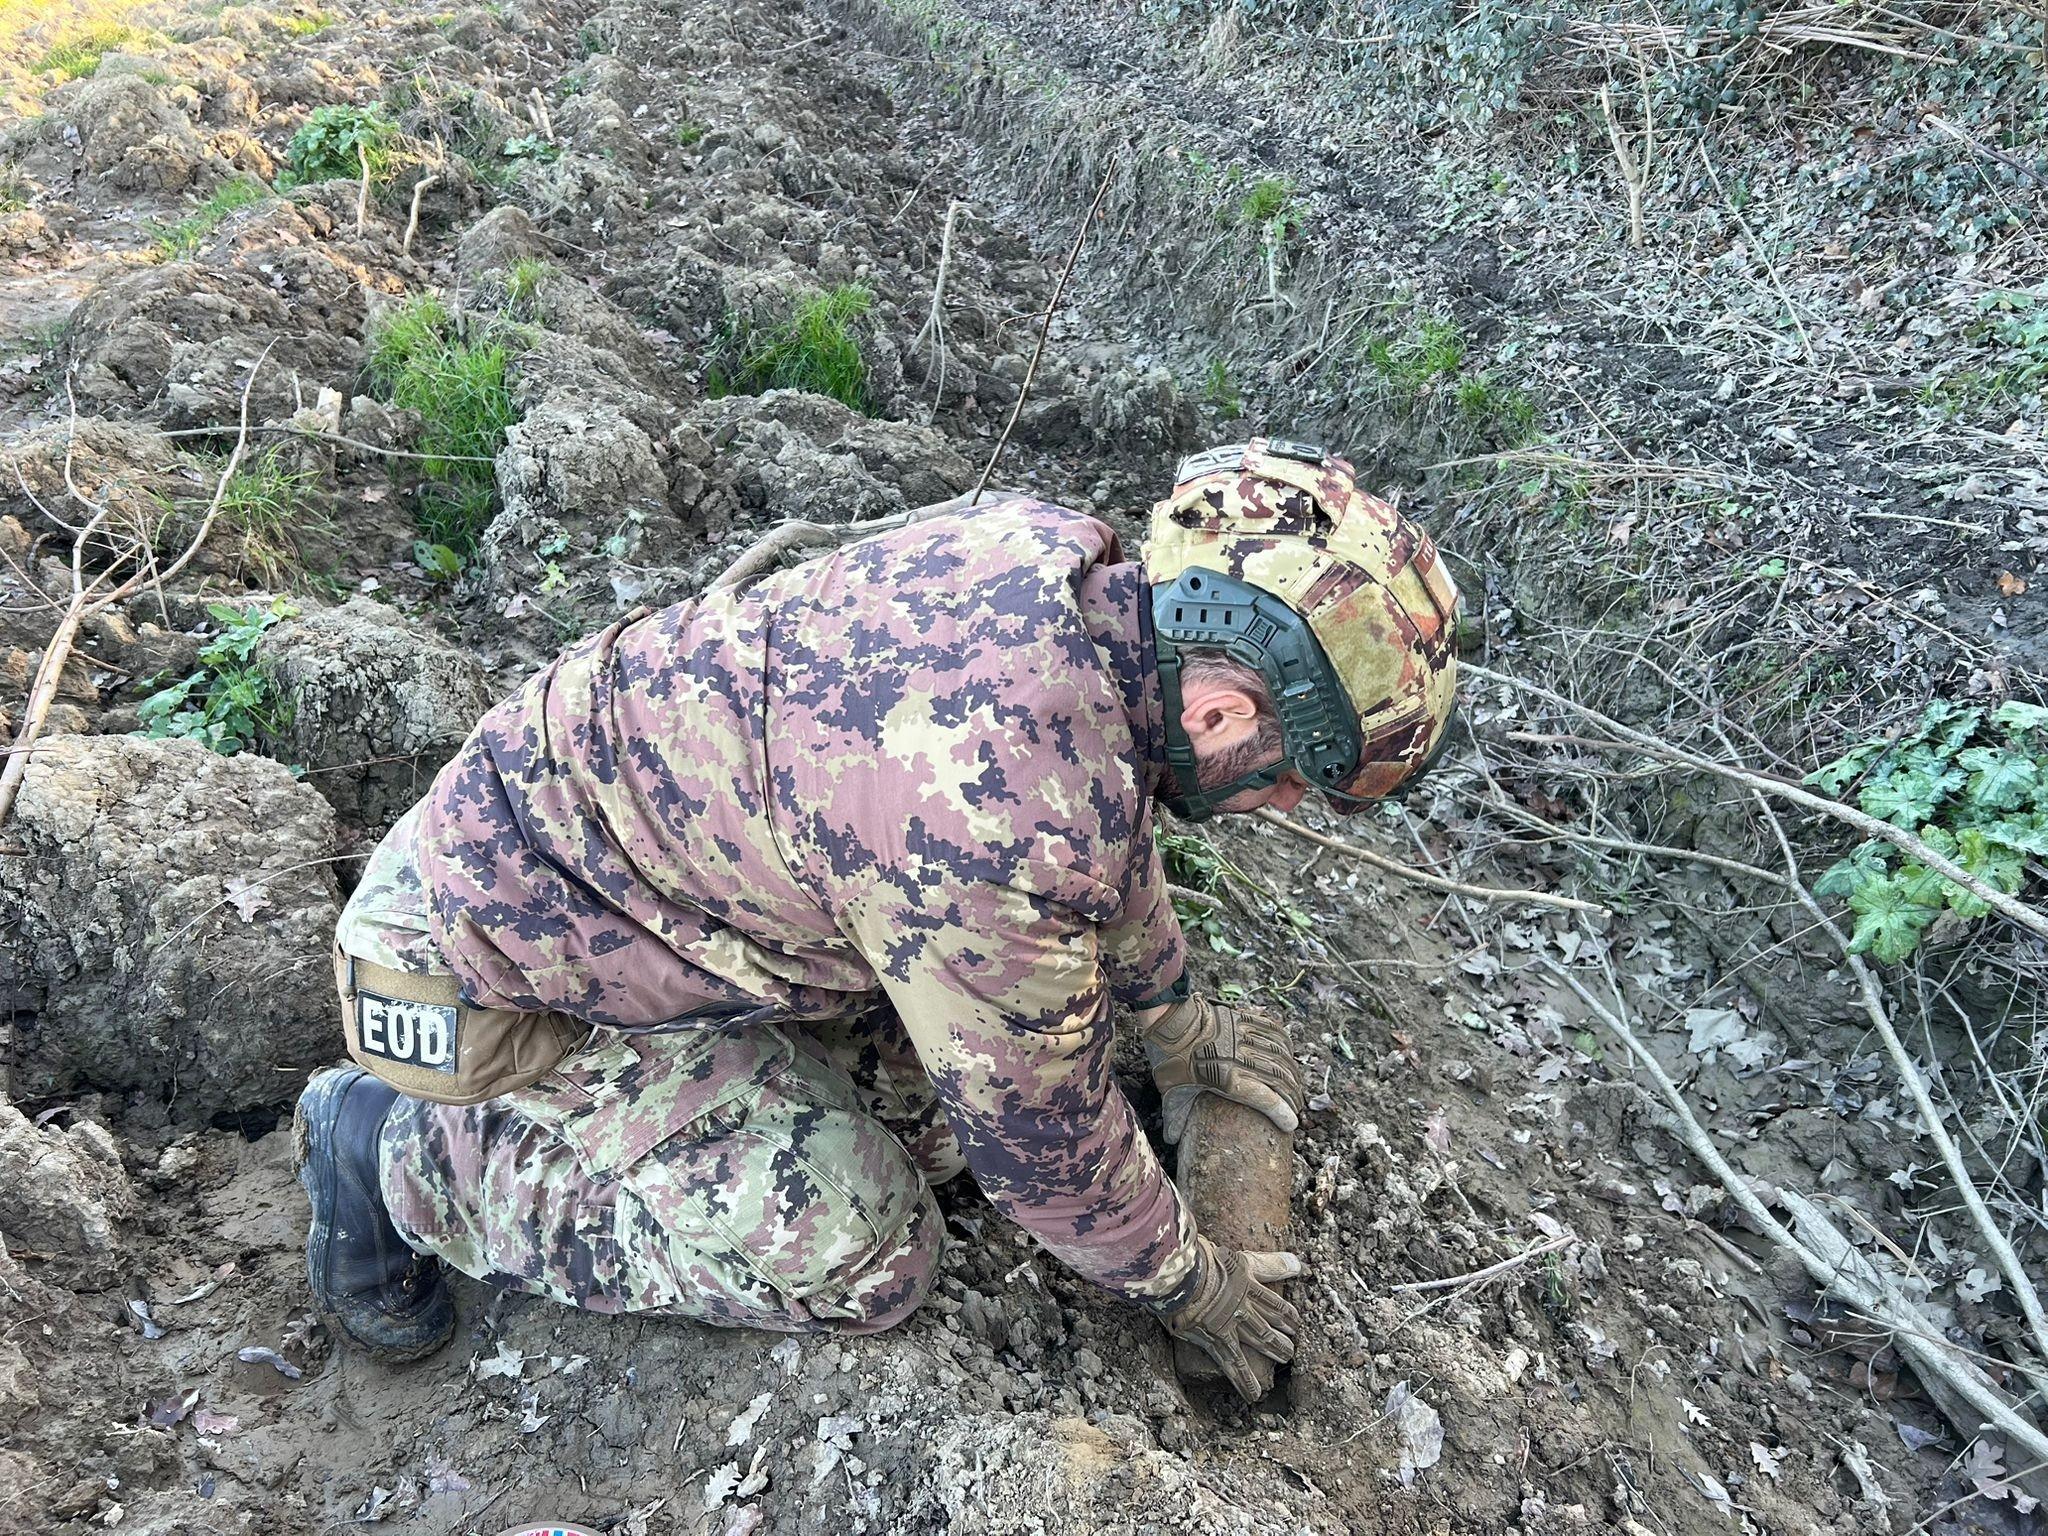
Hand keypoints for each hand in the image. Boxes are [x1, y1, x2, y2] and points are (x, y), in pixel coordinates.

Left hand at [1140, 994, 1304, 1141]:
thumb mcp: (1170, 1093)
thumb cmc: (1169, 1059)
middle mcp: (1241, 1060)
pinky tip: (1289, 1049)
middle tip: (1296, 1105)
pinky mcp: (1241, 1021)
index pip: (1265, 1100)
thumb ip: (1175, 1118)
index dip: (1282, 1113)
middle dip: (1292, 1094)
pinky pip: (1271, 1029)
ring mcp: (1243, 1038)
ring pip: (1279, 1055)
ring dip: (1291, 1070)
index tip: (1292, 1123)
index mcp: (1227, 1080)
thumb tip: (1171, 1141)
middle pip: (1279, 1078)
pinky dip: (1284, 1040)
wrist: (1168, 1020)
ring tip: (1296, 1083)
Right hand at [1154, 1234, 1302, 1400]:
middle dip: (1282, 1334)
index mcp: (1249, 1285)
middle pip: (1270, 1324)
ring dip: (1274, 1351)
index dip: (1286, 1314)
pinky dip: (1244, 1380)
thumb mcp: (1240, 1257)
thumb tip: (1300, 1264)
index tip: (1295, 1322)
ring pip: (1260, 1341)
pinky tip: (1253, 1395)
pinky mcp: (1217, 1339)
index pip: (1274, 1304)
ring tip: (1285, 1360)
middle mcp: (1246, 1307)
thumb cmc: (1204, 1260)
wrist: (1185, 1276)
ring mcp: (1233, 1324)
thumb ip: (1269, 1263)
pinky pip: (1233, 1364)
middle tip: (1292, 1345)